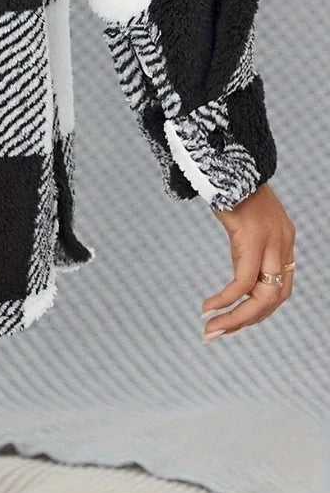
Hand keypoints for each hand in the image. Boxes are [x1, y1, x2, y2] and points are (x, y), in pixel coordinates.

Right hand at [200, 183, 294, 340]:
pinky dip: (225, 300)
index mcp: (284, 239)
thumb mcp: (245, 217)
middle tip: (217, 334)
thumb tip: (239, 261)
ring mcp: (270, 241)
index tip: (233, 320)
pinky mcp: (252, 238)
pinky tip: (208, 307)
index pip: (280, 288)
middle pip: (274, 299)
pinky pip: (241, 282)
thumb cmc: (231, 184)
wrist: (228, 158)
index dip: (259, 309)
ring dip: (236, 319)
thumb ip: (247, 241)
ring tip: (211, 329)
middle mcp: (283, 243)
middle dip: (245, 321)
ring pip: (262, 297)